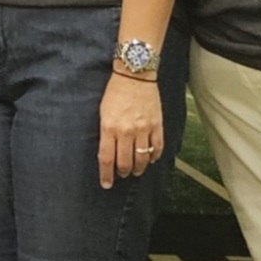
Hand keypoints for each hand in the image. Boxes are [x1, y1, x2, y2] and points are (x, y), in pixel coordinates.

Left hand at [97, 71, 161, 189]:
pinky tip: (150, 159)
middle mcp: (126, 131)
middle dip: (123, 173)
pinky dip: (154, 156)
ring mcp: (143, 129)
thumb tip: (108, 153)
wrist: (134, 76)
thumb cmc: (115, 92)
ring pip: (142, 158)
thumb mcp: (103, 113)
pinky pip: (157, 147)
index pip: (107, 159)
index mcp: (109, 128)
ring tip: (136, 170)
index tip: (106, 184)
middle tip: (122, 175)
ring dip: (138, 168)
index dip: (106, 175)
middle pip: (125, 162)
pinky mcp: (156, 125)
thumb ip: (106, 133)